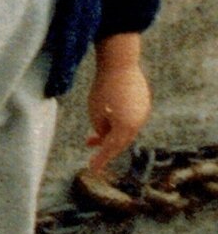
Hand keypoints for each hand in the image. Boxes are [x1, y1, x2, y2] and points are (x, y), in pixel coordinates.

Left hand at [85, 39, 150, 174]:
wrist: (120, 64)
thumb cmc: (103, 88)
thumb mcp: (95, 113)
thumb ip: (101, 130)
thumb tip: (106, 135)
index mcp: (125, 128)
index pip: (110, 149)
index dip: (101, 160)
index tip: (93, 169)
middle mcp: (138, 123)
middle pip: (120, 141)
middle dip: (105, 146)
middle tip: (90, 148)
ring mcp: (143, 113)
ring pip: (126, 130)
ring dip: (111, 133)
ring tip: (93, 136)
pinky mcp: (143, 104)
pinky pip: (130, 118)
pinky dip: (118, 122)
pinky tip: (107, 119)